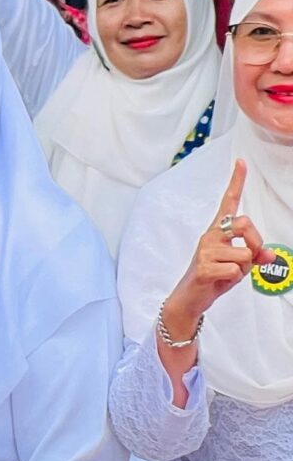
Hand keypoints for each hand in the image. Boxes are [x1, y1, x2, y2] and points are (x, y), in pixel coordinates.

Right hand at [169, 158, 263, 327]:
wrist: (190, 298)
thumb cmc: (214, 278)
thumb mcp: (239, 266)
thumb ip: (255, 256)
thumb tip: (270, 254)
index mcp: (218, 231)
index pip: (228, 202)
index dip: (236, 182)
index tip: (241, 162)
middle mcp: (210, 236)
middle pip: (246, 225)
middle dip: (256, 243)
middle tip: (249, 258)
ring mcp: (205, 251)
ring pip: (245, 254)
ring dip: (243, 268)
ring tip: (227, 274)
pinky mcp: (204, 267)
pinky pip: (236, 270)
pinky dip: (234, 279)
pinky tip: (220, 281)